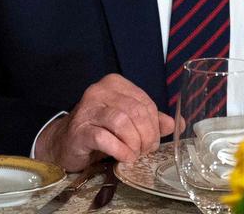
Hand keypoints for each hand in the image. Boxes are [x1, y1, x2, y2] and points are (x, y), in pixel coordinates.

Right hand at [33, 73, 173, 170]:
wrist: (66, 143)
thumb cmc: (100, 130)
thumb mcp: (128, 122)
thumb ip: (151, 121)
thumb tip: (177, 124)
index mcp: (115, 85)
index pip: (145, 102)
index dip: (154, 125)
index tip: (152, 141)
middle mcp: (99, 91)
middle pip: (135, 112)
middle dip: (146, 136)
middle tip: (144, 151)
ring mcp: (87, 109)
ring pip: (122, 122)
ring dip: (133, 144)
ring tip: (133, 154)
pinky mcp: (79, 129)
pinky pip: (105, 138)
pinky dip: (119, 150)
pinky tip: (122, 157)